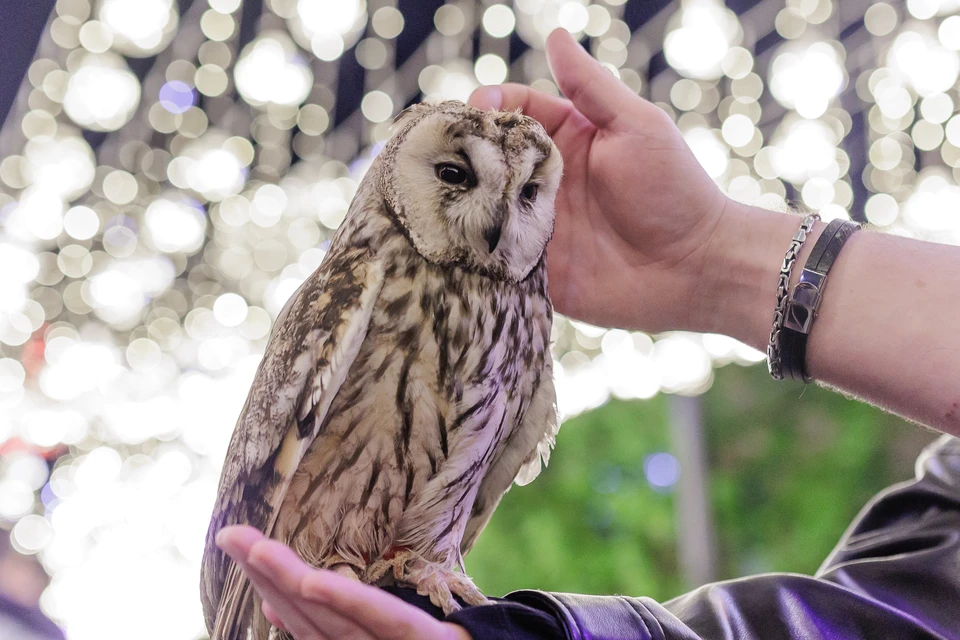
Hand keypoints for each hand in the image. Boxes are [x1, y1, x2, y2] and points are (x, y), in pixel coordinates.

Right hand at [216, 526, 470, 639]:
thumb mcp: (388, 632)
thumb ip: (342, 621)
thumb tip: (288, 599)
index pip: (306, 621)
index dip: (270, 587)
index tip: (241, 551)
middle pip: (310, 617)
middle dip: (267, 577)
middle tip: (231, 537)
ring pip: (332, 620)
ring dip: (288, 583)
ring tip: (253, 549)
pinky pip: (383, 621)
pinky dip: (344, 602)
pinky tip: (310, 580)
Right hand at [469, 29, 730, 332]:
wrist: (694, 268)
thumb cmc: (674, 191)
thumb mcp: (636, 127)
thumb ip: (591, 87)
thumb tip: (556, 35)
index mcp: (568, 140)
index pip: (516, 111)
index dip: (491, 105)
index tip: (475, 108)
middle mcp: (545, 181)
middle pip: (490, 158)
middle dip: (464, 152)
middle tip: (444, 152)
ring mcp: (536, 225)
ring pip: (483, 206)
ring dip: (461, 200)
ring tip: (439, 193)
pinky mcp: (532, 267)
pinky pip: (493, 256)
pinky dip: (472, 249)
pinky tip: (454, 239)